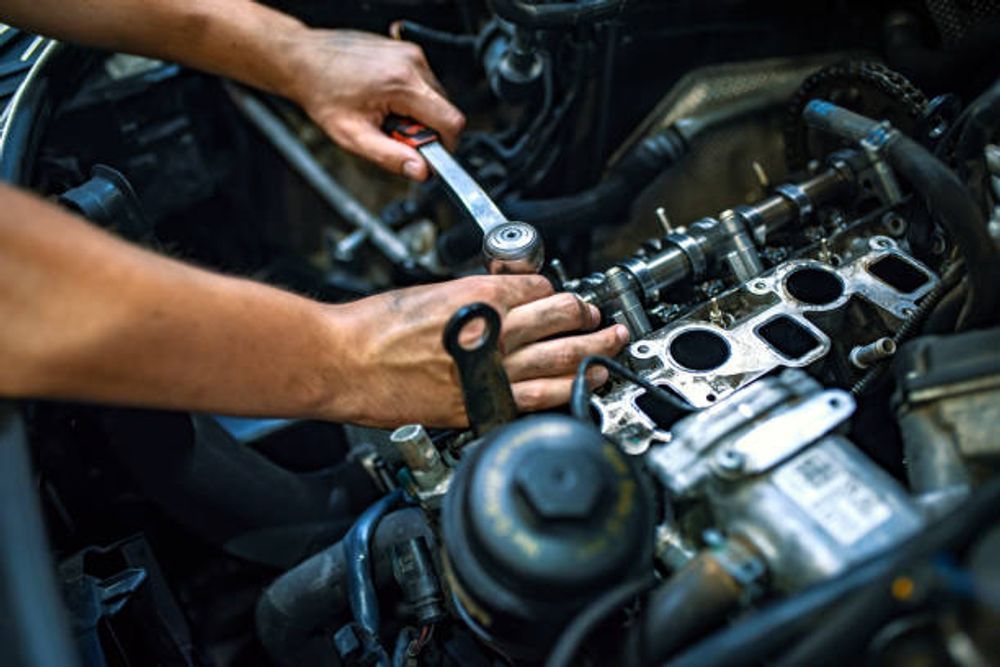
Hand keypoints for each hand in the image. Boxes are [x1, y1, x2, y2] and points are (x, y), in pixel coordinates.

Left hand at [284, 29, 464, 180]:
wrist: (304, 61)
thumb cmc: (323, 94)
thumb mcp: (353, 136)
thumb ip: (390, 157)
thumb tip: (421, 171)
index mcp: (403, 84)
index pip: (451, 122)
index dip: (445, 145)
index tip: (426, 153)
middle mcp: (412, 63)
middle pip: (445, 110)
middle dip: (424, 129)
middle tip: (392, 132)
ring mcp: (411, 53)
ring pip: (435, 97)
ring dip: (417, 114)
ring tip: (385, 113)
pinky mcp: (407, 51)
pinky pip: (424, 83)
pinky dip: (410, 98)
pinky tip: (385, 99)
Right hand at [326, 275, 628, 427]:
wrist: (344, 361)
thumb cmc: (375, 327)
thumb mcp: (432, 292)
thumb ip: (474, 295)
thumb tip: (503, 298)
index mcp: (482, 296)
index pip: (541, 288)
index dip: (555, 290)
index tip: (561, 297)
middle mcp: (494, 331)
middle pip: (564, 318)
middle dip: (588, 316)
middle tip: (601, 318)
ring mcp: (491, 371)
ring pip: (563, 359)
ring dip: (594, 352)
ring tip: (610, 348)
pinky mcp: (479, 405)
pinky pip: (537, 399)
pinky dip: (567, 391)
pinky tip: (584, 386)